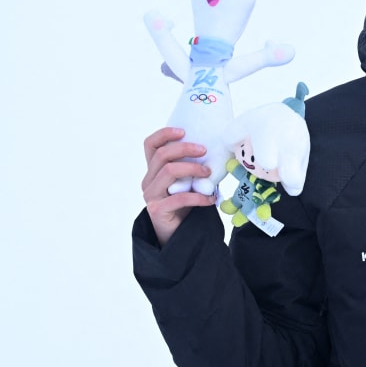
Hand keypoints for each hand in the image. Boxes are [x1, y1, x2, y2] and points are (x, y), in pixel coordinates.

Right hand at [142, 127, 216, 245]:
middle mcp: (149, 180)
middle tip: (204, 151)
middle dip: (185, 148)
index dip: (164, 134)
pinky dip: (199, 196)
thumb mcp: (187, 182)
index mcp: (154, 170)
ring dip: (192, 169)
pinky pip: (179, 197)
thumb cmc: (184, 205)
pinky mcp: (157, 210)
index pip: (150, 145)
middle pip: (162, 155)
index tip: (184, 131)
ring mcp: (151, 195)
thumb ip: (191, 167)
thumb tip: (217, 150)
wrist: (176, 235)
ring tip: (208, 174)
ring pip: (169, 171)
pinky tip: (211, 199)